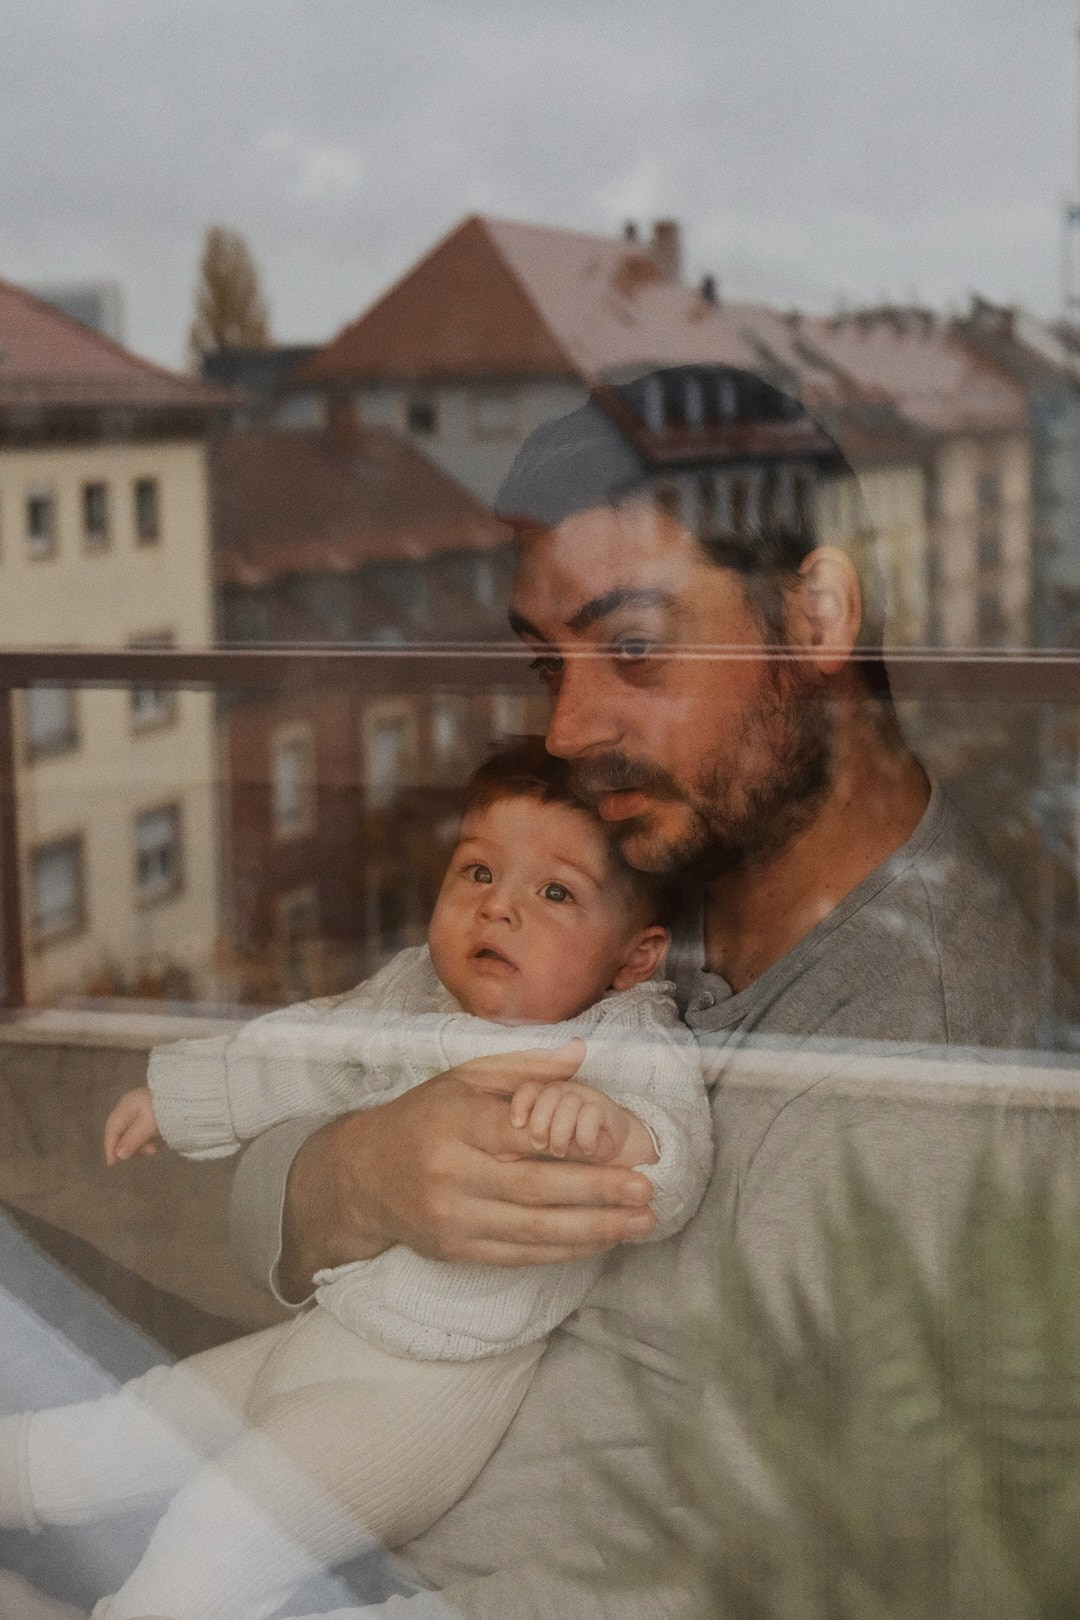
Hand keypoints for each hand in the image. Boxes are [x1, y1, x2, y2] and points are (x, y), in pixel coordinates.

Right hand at [104, 1087, 161, 1165]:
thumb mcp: (148, 1126)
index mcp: (126, 1106)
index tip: (112, 1164)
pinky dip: (149, 1139)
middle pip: (122, 1133)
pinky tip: (158, 1141)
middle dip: (132, 1146)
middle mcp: (130, 1107)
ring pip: (133, 1134)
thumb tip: (118, 1155)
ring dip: (143, 1144)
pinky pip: (143, 1131)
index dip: (110, 1147)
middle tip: (150, 1152)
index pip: (112, 1129)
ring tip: (156, 1147)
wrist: (189, 1098)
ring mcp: (141, 1110)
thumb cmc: (167, 1109)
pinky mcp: (151, 1114)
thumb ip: (132, 1140)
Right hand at [278, 1041, 656, 1298]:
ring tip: (639, 1221)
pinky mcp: (456, 1251)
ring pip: (532, 1230)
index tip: (616, 1149)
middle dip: (596, 1193)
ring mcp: (453, 1218)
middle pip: (533, 1189)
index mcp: (455, 1122)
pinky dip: (564, 1250)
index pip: (517, 1135)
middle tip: (645, 1190)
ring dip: (593, 1229)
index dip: (567, 1145)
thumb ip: (524, 1067)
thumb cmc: (425, 1116)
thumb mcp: (466, 1077)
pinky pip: (519, 1255)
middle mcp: (451, 1173)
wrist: (364, 1176)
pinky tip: (601, 1241)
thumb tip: (580, 1053)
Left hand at [509, 1079, 657, 1166]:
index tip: (517, 1124)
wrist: (606, 1147)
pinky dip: (585, 1137)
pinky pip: (591, 1115)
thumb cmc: (567, 1145)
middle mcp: (563, 1091)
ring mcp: (585, 1097)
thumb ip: (521, 1148)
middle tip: (540, 1145)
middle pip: (547, 1094)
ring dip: (561, 1133)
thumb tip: (500, 1157)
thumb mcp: (541, 1147)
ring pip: (568, 1104)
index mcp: (543, 1095)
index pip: (528, 1089)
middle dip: (540, 1123)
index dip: (521, 1104)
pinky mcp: (605, 1109)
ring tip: (559, 1152)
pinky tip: (585, 1149)